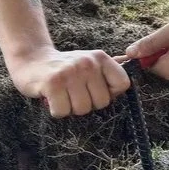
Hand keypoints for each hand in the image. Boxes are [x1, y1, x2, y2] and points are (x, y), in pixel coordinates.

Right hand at [7, 48, 129, 117]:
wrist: (31, 60)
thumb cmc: (64, 68)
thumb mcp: (89, 62)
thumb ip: (110, 69)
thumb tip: (137, 65)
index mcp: (100, 58)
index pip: (123, 84)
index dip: (110, 93)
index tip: (95, 89)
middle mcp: (87, 63)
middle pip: (102, 103)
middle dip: (87, 103)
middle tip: (73, 92)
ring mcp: (70, 73)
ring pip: (82, 110)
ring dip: (70, 107)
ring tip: (63, 94)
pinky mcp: (53, 84)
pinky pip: (63, 112)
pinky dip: (56, 110)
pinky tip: (52, 97)